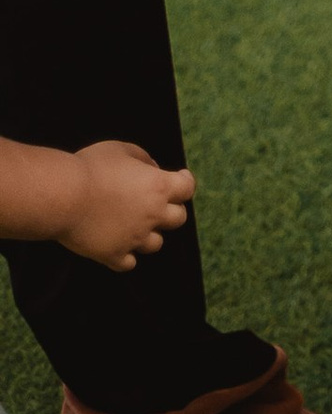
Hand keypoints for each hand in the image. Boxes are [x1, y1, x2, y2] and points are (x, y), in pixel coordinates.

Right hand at [61, 143, 196, 270]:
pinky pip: (128, 263)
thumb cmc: (91, 167)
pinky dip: (126, 256)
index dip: (185, 182)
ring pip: (156, 244)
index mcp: (158, 186)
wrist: (62, 196)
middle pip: (178, 219)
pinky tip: (118, 245)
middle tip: (156, 204)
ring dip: (149, 234)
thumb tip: (154, 169)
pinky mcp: (113, 255)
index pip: (188, 188)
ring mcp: (134, 238)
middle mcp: (152, 215)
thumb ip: (143, 158)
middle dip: (170, 210)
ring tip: (134, 226)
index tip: (180, 178)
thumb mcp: (121, 150)